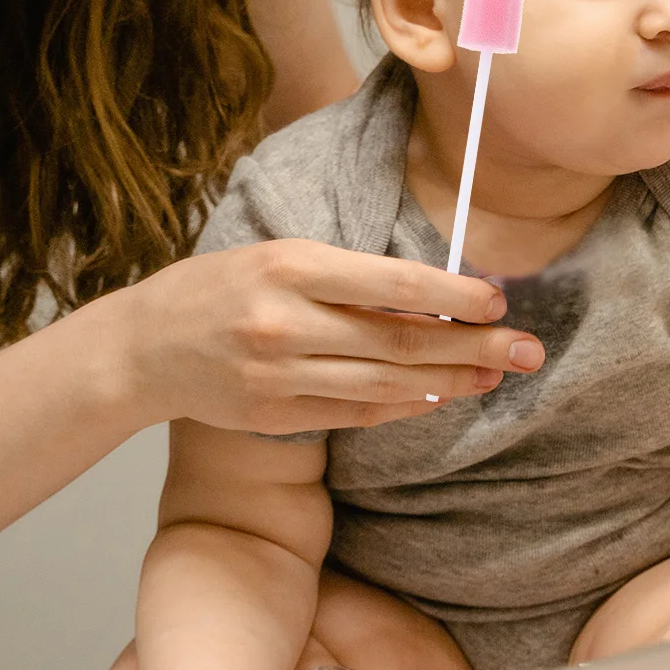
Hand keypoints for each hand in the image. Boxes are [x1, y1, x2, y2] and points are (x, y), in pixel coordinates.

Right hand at [103, 239, 545, 435]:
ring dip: (448, 382)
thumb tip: (428, 294)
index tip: (497, 299)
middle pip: (398, 341)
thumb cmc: (217, 286)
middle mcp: (285, 322)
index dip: (452, 294)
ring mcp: (279, 374)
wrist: (142, 347)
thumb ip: (344, 273)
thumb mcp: (276, 255)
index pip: (390, 283)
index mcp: (289, 266)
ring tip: (496, 375)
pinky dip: (402, 407)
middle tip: (528, 348)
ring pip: (383, 384)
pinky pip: (354, 413)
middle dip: (472, 346)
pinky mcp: (275, 415)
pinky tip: (439, 398)